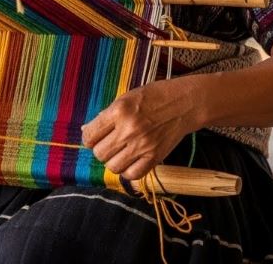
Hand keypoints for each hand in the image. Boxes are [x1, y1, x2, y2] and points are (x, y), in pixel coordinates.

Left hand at [81, 78, 198, 180]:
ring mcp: (142, 145)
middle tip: (110, 143)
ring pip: (113, 167)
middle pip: (100, 154)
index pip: (90, 136)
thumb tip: (87, 131)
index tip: (95, 138)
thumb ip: (106, 115)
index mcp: (119, 110)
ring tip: (121, 152)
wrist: (185, 103)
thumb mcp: (127, 98)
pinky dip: (128, 171)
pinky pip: (132, 175)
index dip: (89, 139)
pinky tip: (132, 160)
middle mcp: (129, 129)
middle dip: (102, 150)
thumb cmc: (155, 96)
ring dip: (114, 161)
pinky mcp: (155, 157)